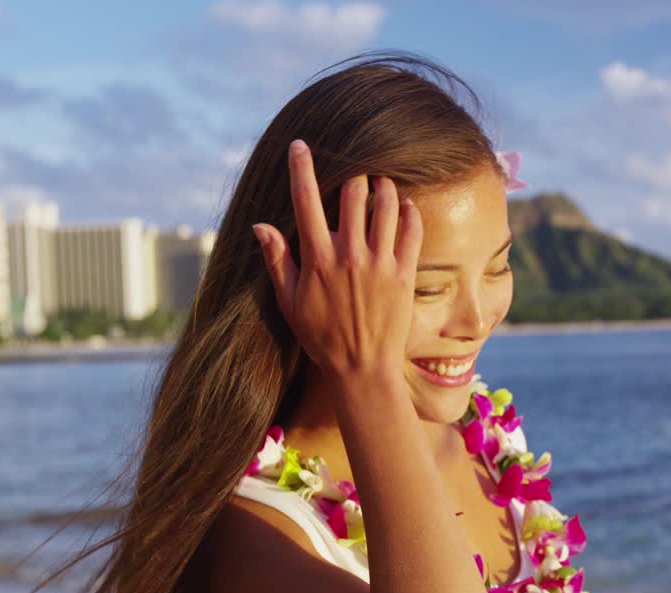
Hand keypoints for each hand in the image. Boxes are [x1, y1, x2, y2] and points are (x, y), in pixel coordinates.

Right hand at [252, 139, 421, 382]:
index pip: (305, 201)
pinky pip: (411, 231)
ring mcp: (379, 263)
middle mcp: (349, 255)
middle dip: (352, 174)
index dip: (302, 168)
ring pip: (385, 206)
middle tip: (354, 169)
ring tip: (381, 182)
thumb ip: (277, 260)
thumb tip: (260, 225)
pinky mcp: (404, 274)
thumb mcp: (289, 302)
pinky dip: (409, 212)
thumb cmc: (321, 337)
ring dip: (383, 187)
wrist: (362, 369)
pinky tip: (404, 206)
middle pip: (352, 194)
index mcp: (317, 259)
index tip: (300, 145)